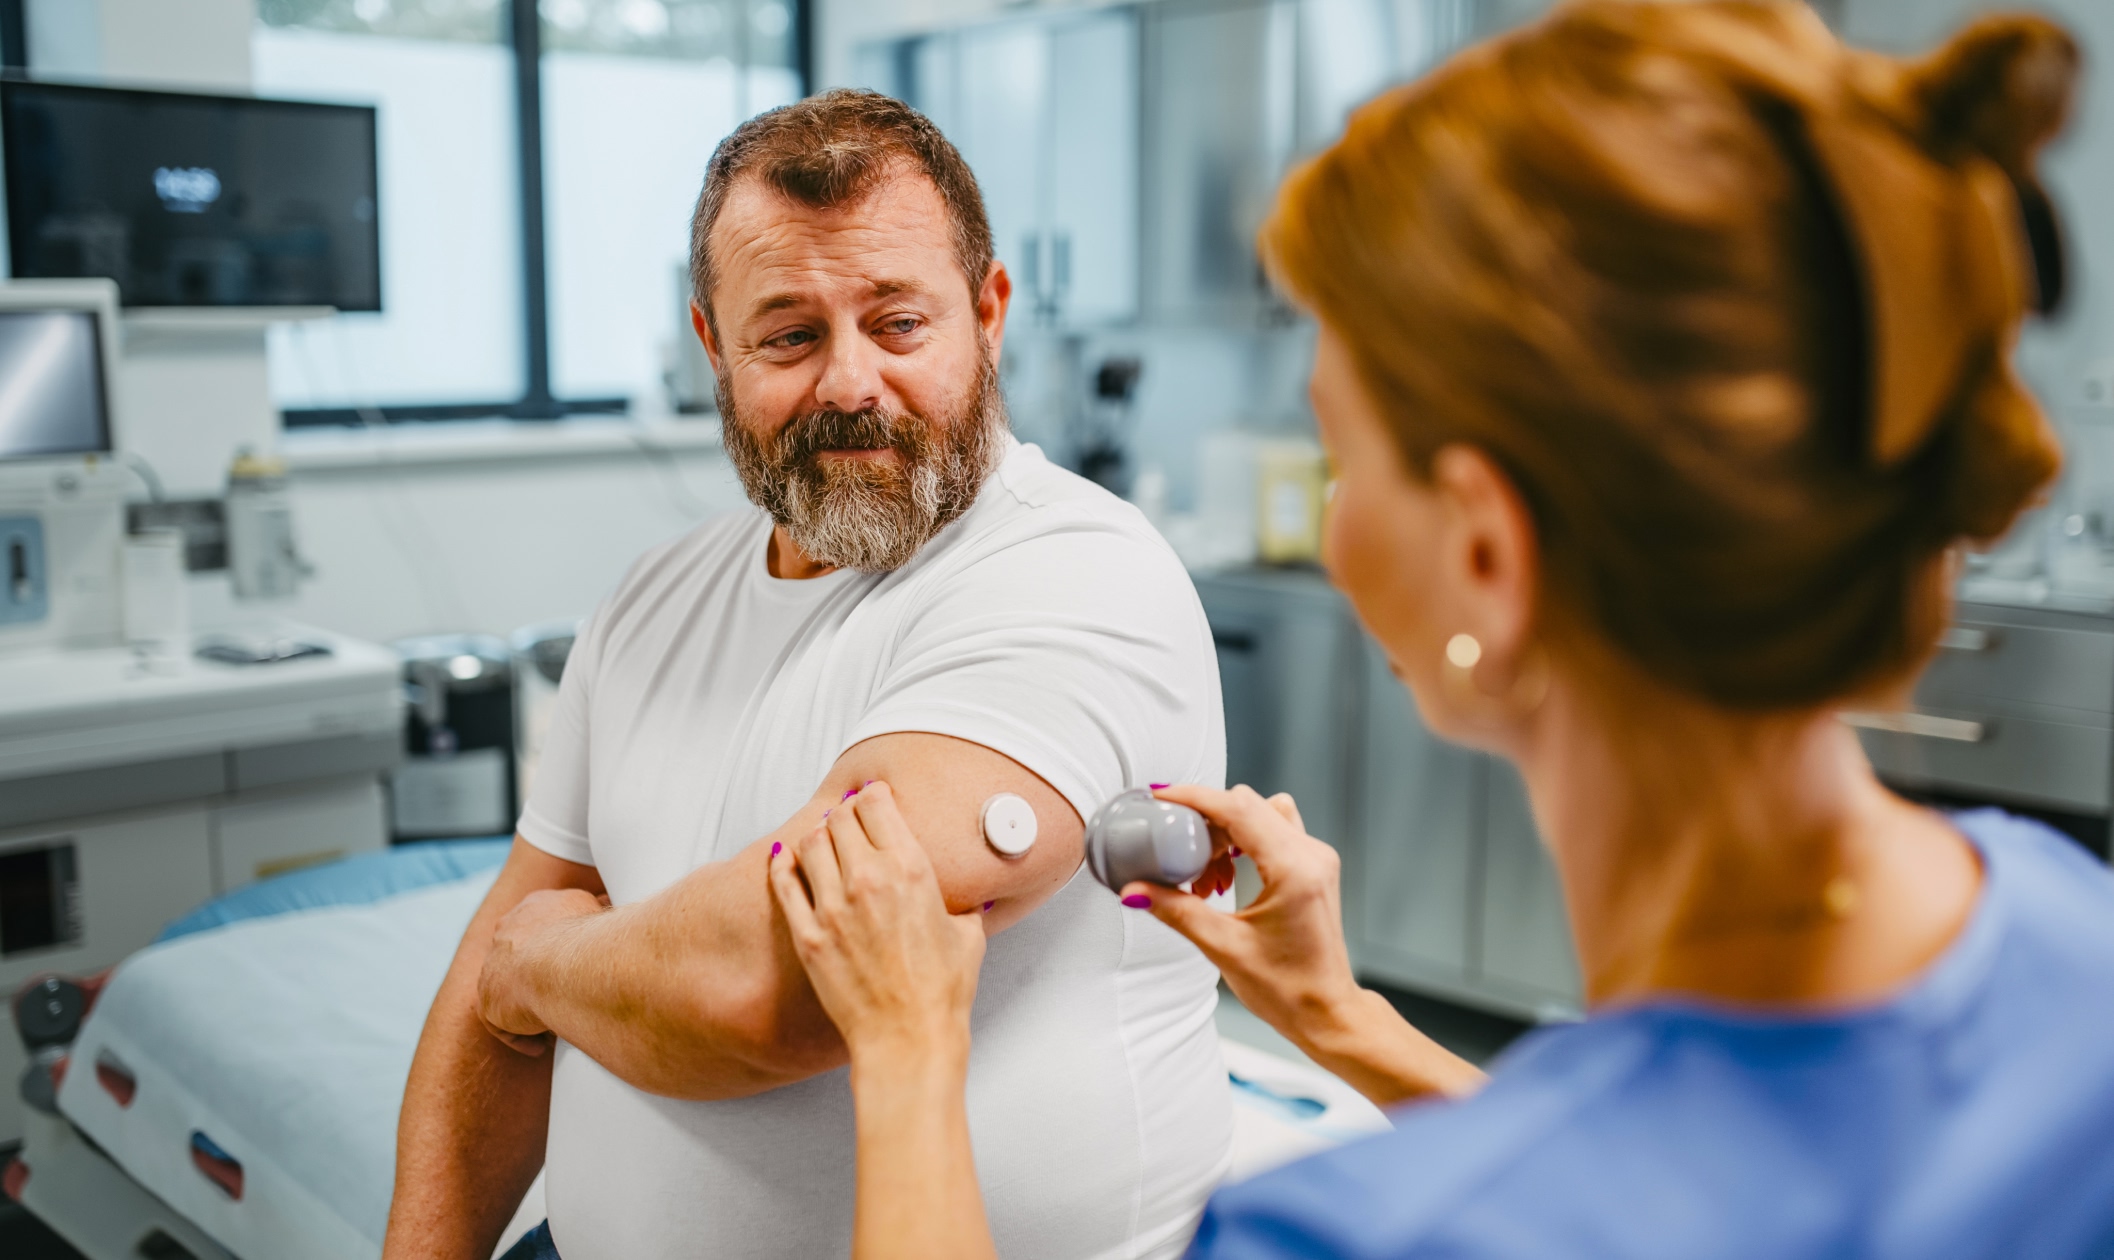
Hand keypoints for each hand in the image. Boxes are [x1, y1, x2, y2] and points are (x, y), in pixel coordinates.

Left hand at [478, 887, 606, 1055]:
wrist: (559, 965)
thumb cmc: (588, 938)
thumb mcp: (598, 912)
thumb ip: (596, 913)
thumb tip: (606, 911)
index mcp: (535, 907)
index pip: (541, 926)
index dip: (557, 948)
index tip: (573, 967)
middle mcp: (508, 931)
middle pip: (520, 956)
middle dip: (539, 976)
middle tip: (563, 996)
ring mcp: (492, 966)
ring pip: (509, 990)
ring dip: (530, 1009)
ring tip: (555, 1027)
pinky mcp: (488, 1000)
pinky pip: (500, 1022)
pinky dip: (520, 1036)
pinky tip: (540, 1046)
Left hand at [768, 781, 987, 1066]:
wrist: (908, 1038)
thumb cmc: (940, 994)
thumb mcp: (968, 936)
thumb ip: (963, 907)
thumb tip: (967, 903)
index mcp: (911, 871)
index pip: (877, 805)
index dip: (873, 794)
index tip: (873, 796)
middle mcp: (869, 881)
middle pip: (840, 818)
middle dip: (845, 812)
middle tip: (849, 816)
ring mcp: (833, 907)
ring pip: (811, 844)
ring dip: (818, 835)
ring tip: (824, 838)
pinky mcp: (808, 935)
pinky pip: (784, 884)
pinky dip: (783, 864)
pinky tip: (785, 858)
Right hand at [1125, 785, 1363, 1051]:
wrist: (1327, 1012)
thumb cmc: (1288, 990)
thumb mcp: (1223, 948)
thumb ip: (1177, 911)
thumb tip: (1136, 890)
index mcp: (1294, 870)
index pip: (1238, 808)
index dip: (1195, 797)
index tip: (1162, 796)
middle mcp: (1311, 856)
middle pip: (1249, 805)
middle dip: (1206, 822)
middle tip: (1178, 853)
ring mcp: (1317, 859)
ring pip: (1262, 813)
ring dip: (1226, 832)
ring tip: (1205, 875)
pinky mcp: (1314, 867)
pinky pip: (1274, 831)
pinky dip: (1244, 841)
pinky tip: (1225, 877)